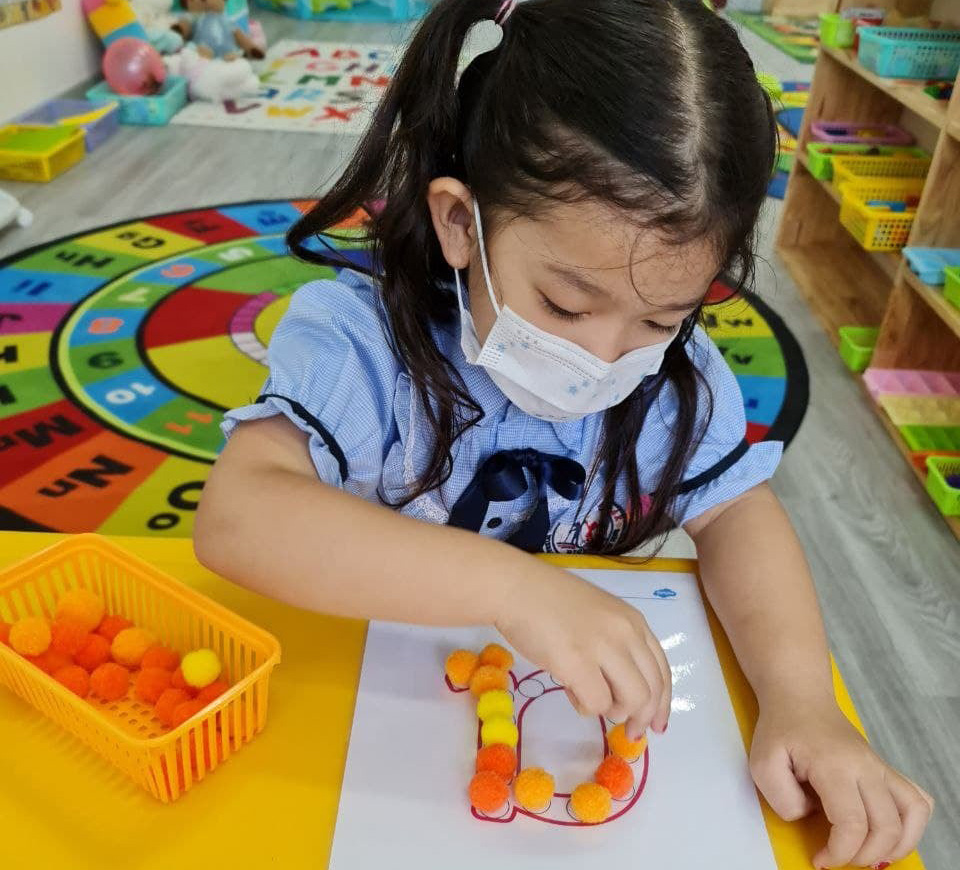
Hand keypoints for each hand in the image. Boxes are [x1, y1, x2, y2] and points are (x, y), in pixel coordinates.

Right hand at [495, 562, 670, 739]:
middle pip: (652, 689)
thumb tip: (617, 691)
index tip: (656, 725)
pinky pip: (596, 704)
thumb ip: (613, 647)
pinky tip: (571, 693)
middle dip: (643, 718)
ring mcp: (602, 647)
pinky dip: (586, 708)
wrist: (514, 588)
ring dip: (615, 711)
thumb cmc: (548, 601)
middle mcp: (625, 632)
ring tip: (591, 701)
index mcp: (632, 621)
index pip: (661, 669)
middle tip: (631, 733)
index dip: (662, 702)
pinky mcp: (577, 663)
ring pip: (632, 700)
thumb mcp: (597, 617)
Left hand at [750, 694, 933, 867]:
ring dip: (897, 845)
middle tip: (841, 859)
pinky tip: (892, 835)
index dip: (840, 852)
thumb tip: (809, 816)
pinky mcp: (885, 769)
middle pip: (886, 826)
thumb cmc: (781, 730)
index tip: (821, 860)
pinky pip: (917, 799)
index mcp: (834, 765)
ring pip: (913, 813)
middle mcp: (865, 766)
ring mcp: (879, 767)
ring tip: (871, 855)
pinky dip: (913, 825)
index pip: (852, 823)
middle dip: (865, 856)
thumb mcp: (762, 763)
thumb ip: (782, 799)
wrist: (799, 698)